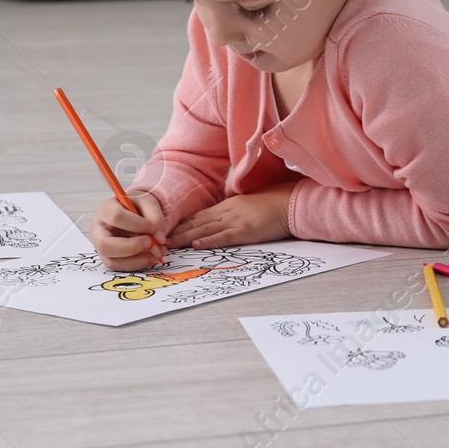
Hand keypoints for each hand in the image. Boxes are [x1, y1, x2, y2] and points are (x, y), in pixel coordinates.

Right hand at [89, 191, 167, 270]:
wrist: (136, 214)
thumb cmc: (138, 207)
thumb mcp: (148, 203)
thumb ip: (155, 218)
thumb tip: (159, 239)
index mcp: (106, 210)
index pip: (116, 217)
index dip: (136, 224)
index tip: (153, 228)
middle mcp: (99, 230)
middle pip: (105, 245)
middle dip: (130, 247)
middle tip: (151, 244)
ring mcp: (102, 248)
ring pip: (112, 261)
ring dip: (137, 260)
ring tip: (157, 253)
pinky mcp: (110, 259)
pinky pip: (121, 267)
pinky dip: (138, 264)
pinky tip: (152, 258)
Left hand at [167, 181, 295, 249]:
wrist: (291, 202)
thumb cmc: (272, 204)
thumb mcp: (248, 205)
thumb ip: (232, 212)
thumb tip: (219, 221)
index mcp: (227, 205)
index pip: (198, 216)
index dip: (180, 224)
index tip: (165, 230)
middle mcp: (227, 211)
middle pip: (195, 222)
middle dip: (176, 231)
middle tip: (157, 240)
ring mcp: (235, 220)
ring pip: (204, 229)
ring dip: (184, 237)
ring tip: (167, 244)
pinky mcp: (246, 230)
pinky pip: (224, 236)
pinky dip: (208, 241)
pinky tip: (195, 245)